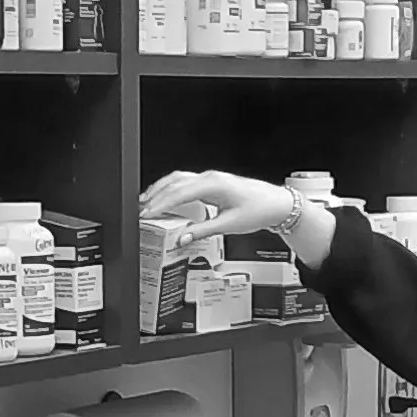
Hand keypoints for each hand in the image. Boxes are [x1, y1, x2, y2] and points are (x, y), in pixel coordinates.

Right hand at [140, 167, 298, 241]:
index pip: (178, 193)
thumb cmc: (259, 210)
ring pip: (178, 180)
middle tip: (140, 211)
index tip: (145, 214)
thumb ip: (203, 231)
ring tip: (146, 204)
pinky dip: (172, 190)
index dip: (159, 204)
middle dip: (155, 197)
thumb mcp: (229, 225)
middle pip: (174, 183)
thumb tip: (182, 238)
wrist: (276, 204)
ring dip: (161, 191)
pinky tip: (165, 199)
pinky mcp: (212, 183)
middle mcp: (210, 178)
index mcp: (213, 185)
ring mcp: (210, 179)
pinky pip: (186, 183)